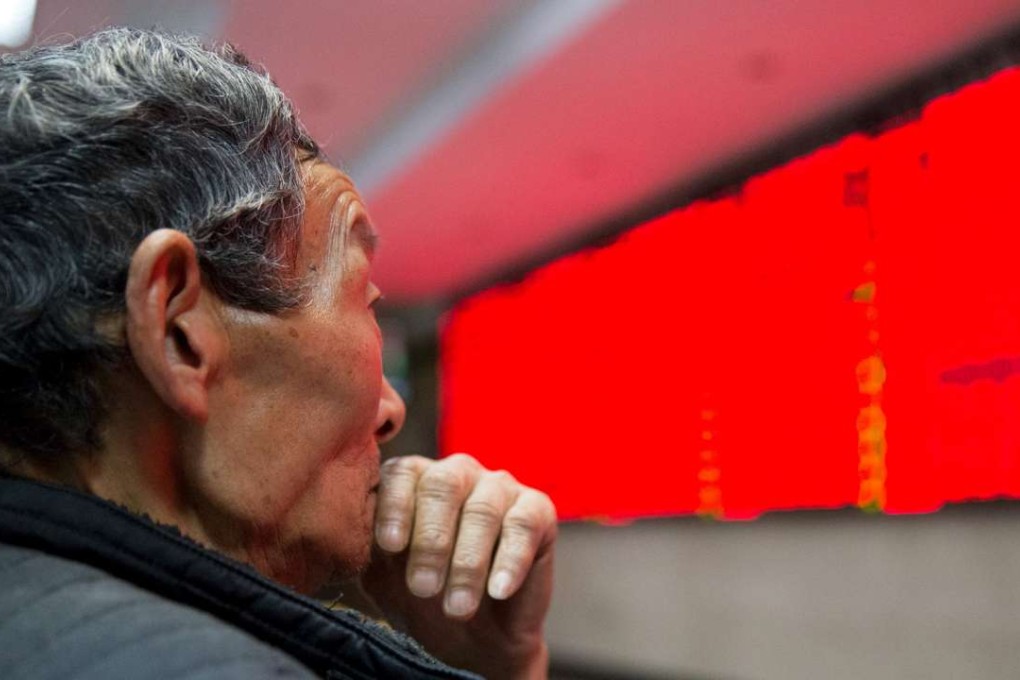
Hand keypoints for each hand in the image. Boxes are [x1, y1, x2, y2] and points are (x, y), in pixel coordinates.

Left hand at [362, 453, 556, 678]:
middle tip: (422, 587)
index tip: (389, 546)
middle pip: (443, 485)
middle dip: (431, 539)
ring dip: (467, 562)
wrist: (475, 639)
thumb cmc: (424, 598)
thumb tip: (343, 528)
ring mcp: (499, 487)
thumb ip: (368, 546)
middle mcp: (457, 473)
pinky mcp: (538, 510)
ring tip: (457, 607)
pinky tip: (497, 590)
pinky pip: (524, 525)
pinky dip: (510, 560)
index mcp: (415, 479)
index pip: (401, 474)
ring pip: (482, 509)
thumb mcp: (387, 575)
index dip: (394, 507)